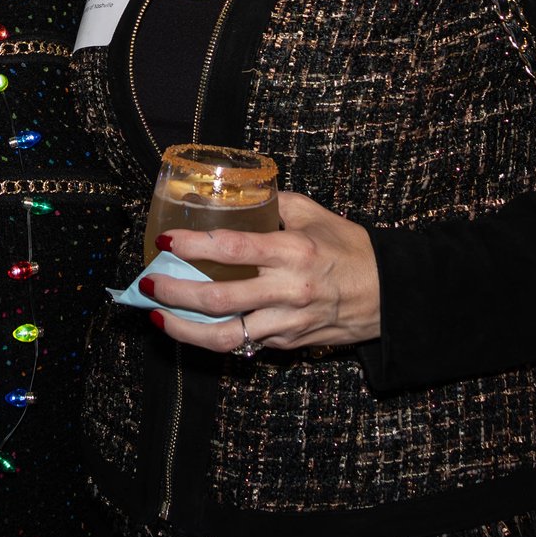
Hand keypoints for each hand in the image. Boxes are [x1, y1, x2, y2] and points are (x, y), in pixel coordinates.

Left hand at [147, 191, 381, 353]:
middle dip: (174, 293)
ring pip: (224, 336)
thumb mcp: (316, 215)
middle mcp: (287, 291)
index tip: (166, 241)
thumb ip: (276, 203)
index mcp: (292, 252)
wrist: (388, 296)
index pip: (232, 249)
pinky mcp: (285, 344)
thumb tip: (239, 192)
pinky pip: (243, 343)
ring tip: (158, 317)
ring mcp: (285, 323)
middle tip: (147, 284)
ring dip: (183, 329)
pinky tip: (190, 326)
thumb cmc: (351, 251)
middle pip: (218, 300)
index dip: (193, 246)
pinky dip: (212, 336)